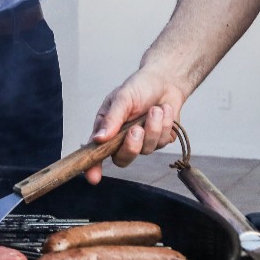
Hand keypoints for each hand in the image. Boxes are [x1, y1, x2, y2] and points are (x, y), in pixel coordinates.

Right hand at [84, 68, 184, 184]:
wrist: (166, 81)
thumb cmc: (139, 87)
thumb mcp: (122, 97)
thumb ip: (112, 118)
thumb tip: (98, 139)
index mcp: (107, 129)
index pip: (96, 152)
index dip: (93, 167)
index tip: (94, 177)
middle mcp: (123, 139)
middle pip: (123, 159)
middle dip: (132, 146)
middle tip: (136, 129)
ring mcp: (143, 142)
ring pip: (146, 150)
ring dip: (152, 128)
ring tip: (155, 109)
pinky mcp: (160, 141)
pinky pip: (162, 142)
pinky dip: (165, 124)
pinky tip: (164, 111)